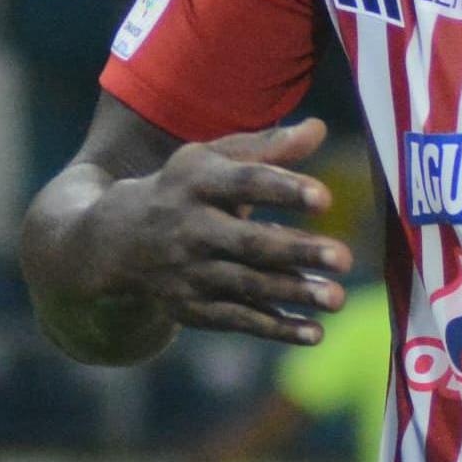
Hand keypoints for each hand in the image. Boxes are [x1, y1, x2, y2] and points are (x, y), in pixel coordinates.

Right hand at [72, 121, 347, 343]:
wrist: (115, 241)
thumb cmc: (184, 189)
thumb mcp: (212, 160)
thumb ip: (266, 148)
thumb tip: (319, 128)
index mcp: (197, 182)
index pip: (245, 183)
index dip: (284, 190)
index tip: (326, 198)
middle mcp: (191, 229)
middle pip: (249, 242)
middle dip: (296, 251)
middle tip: (345, 257)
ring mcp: (190, 271)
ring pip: (247, 285)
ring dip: (293, 293)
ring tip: (338, 297)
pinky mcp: (192, 307)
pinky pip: (238, 319)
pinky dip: (275, 328)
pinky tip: (315, 332)